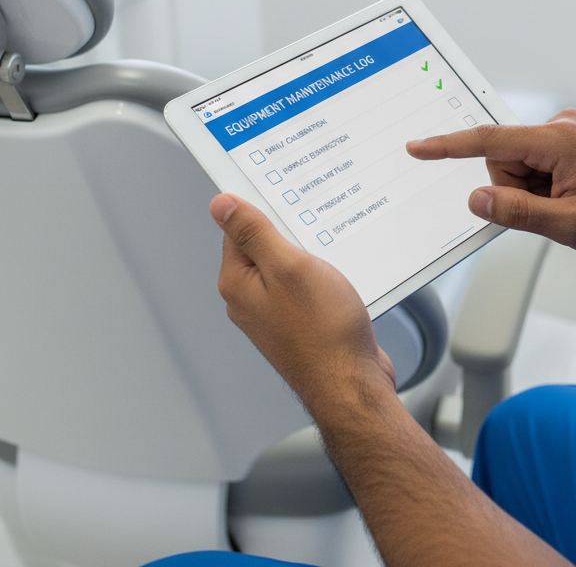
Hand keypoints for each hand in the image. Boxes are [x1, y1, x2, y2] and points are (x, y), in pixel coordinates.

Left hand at [211, 194, 395, 414]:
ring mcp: (275, 313)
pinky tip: (341, 275)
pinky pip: (305, 285)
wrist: (352, 384)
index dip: (263, 206)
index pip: (238, 227)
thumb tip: (221, 204)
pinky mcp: (299, 322)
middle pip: (264, 244)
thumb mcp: (289, 266)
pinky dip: (322, 274)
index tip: (285, 194)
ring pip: (288, 265)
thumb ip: (254, 232)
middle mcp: (250, 299)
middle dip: (291, 230)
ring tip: (332, 253)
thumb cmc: (323, 331)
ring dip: (311, 253)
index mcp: (238, 282)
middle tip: (317, 223)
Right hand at [407, 108, 575, 254]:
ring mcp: (569, 130)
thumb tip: (478, 199)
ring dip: (535, 189)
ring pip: (521, 163)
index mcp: (558, 140)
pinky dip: (546, 183)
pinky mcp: (574, 138)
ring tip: (572, 202)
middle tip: (554, 210)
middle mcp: (562, 125)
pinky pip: (538, 161)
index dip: (449, 146)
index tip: (419, 147)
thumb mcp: (569, 226)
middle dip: (517, 189)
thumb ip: (518, 212)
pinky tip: (574, 195)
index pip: (488, 141)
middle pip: (504, 159)